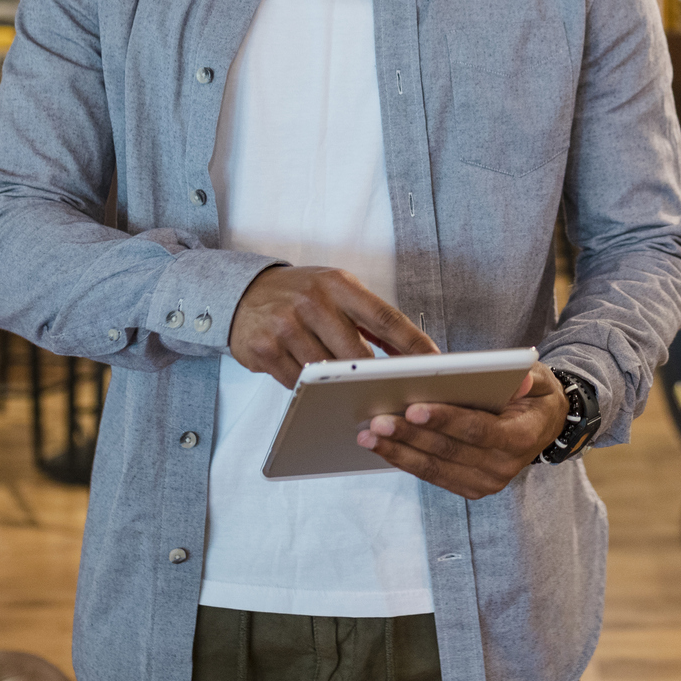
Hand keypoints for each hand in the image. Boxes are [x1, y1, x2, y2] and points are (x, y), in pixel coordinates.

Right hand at [228, 266, 435, 386]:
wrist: (244, 292)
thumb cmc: (301, 294)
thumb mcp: (336, 291)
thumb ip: (370, 318)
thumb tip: (411, 350)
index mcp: (338, 285)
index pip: (386, 317)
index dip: (414, 343)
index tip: (436, 363)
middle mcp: (312, 301)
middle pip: (358, 353)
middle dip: (377, 377)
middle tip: (396, 394)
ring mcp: (286, 326)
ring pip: (328, 373)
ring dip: (342, 387)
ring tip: (356, 395)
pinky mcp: (265, 350)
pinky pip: (298, 384)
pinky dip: (311, 390)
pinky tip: (315, 388)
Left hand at [357, 363, 568, 499]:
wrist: (543, 427)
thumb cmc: (533, 397)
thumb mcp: (537, 380)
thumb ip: (527, 378)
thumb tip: (518, 380)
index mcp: (521, 438)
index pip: (478, 430)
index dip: (445, 420)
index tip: (413, 409)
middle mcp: (503, 468)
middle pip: (449, 452)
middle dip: (410, 436)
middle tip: (377, 421)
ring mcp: (486, 483)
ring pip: (435, 468)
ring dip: (399, 452)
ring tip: (369, 436)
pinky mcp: (470, 489)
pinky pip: (433, 476)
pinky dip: (406, 461)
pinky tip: (383, 447)